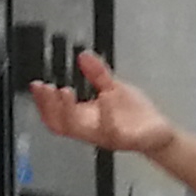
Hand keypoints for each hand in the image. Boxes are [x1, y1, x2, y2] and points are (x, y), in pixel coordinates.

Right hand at [33, 50, 176, 160]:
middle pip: (60, 124)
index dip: (42, 102)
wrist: (158, 131)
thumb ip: (97, 74)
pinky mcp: (124, 139)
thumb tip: (83, 56)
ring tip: (66, 91)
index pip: (56, 115)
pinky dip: (106, 113)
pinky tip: (105, 97)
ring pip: (80, 130)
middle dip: (50, 106)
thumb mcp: (113, 88)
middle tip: (47, 89)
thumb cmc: (133, 115)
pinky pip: (111, 130)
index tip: (37, 85)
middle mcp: (91, 130)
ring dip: (69, 111)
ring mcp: (105, 136)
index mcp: (85, 118)